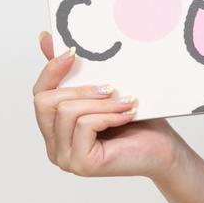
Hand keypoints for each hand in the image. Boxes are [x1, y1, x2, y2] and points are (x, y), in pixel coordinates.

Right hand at [30, 32, 177, 178]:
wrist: (164, 151)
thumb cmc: (138, 123)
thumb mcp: (105, 93)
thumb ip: (77, 73)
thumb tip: (46, 38)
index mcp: (55, 128)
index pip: (39, 94)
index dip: (51, 71)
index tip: (72, 52)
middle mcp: (54, 145)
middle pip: (45, 102)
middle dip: (81, 90)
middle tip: (111, 87)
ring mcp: (64, 157)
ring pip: (67, 112)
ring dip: (101, 103)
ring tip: (127, 102)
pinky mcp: (81, 164)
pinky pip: (85, 125)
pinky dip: (109, 116)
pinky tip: (128, 115)